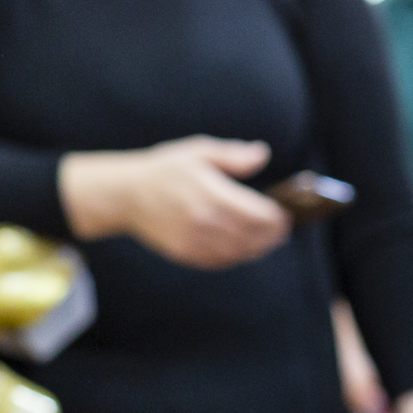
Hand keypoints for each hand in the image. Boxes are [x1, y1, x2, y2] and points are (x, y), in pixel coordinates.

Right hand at [60, 137, 289, 269]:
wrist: (126, 195)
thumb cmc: (165, 169)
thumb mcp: (199, 152)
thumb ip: (233, 155)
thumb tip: (263, 154)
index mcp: (212, 194)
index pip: (258, 214)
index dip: (278, 217)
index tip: (286, 214)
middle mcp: (205, 221)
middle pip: (253, 237)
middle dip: (273, 235)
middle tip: (282, 229)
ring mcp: (195, 241)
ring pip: (239, 253)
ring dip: (258, 248)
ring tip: (268, 240)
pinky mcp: (186, 254)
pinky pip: (220, 261)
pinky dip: (236, 256)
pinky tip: (242, 247)